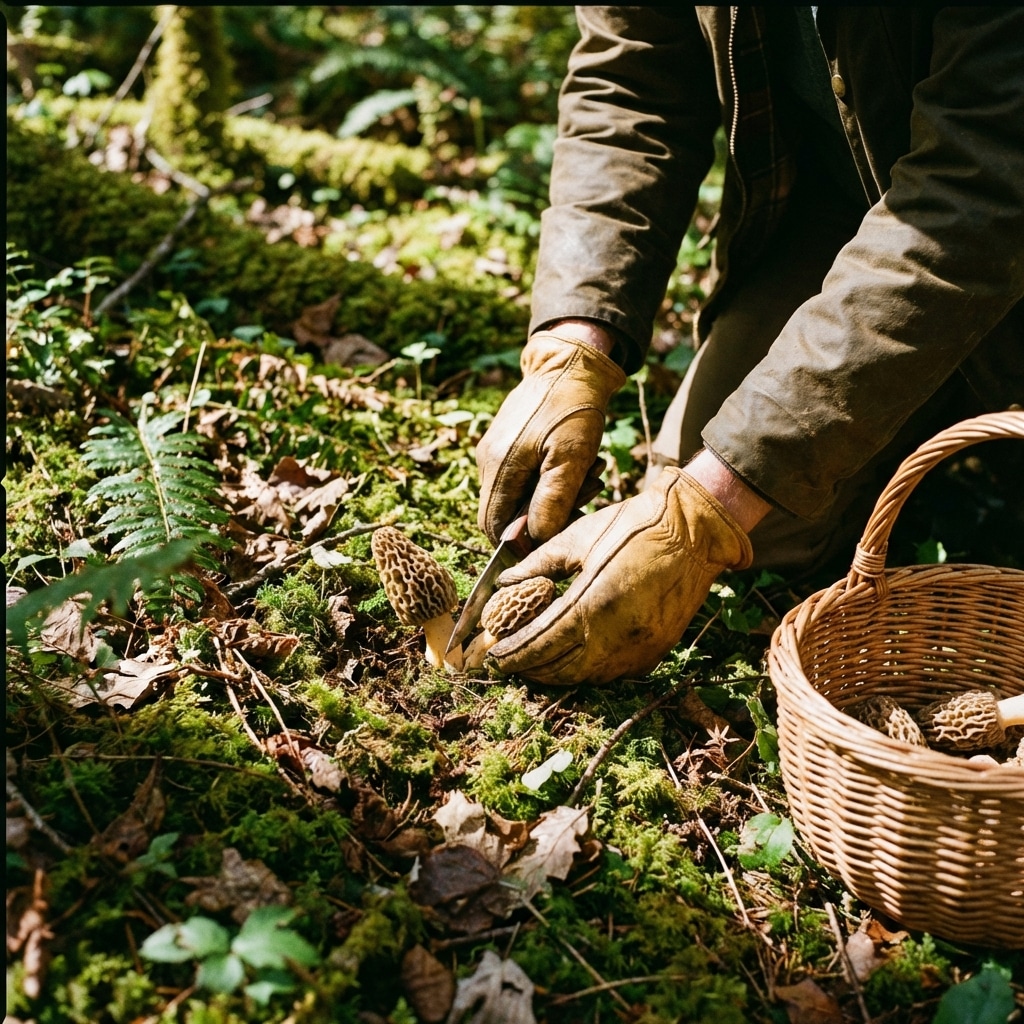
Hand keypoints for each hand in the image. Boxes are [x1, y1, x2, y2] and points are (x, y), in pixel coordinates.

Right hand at [476, 330, 625, 543]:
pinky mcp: (506, 444)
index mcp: (499, 466)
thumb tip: (536, 538)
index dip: (521, 540)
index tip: (556, 535)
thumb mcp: (572, 458)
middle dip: (544, 517)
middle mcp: (488, 461)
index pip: (494, 526)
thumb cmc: (573, 408)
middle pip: (505, 514)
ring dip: (554, 496)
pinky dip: (549, 480)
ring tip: (589, 477)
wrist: (569, 363)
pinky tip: (577, 466)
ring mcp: (495, 451)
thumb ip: (552, 501)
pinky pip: (521, 478)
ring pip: (517, 496)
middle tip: (582, 500)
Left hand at [486, 468, 752, 684]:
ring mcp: (641, 646)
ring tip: (537, 663)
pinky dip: (589, 671)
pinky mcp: (657, 649)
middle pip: (562, 668)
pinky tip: (575, 658)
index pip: (541, 643)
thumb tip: (505, 583)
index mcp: (593, 603)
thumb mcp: (578, 537)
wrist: (694, 530)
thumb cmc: (633, 526)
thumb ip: (537, 564)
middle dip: (531, 668)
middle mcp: (618, 634)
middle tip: (510, 661)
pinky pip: (615, 673)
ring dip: (559, 674)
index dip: (514, 653)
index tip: (494, 656)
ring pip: (589, 677)